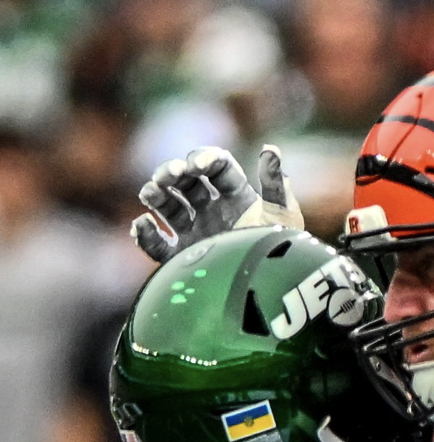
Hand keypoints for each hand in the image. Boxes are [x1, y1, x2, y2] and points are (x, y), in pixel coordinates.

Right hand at [132, 144, 303, 263]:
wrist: (268, 292)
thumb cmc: (279, 253)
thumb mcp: (282, 217)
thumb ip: (275, 183)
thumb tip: (270, 148)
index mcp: (239, 198)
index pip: (217, 168)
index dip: (204, 159)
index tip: (197, 164)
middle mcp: (215, 213)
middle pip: (187, 183)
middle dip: (173, 172)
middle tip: (168, 175)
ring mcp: (197, 235)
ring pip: (167, 207)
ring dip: (155, 195)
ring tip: (151, 193)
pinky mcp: (183, 260)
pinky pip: (156, 245)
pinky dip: (145, 234)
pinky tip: (143, 225)